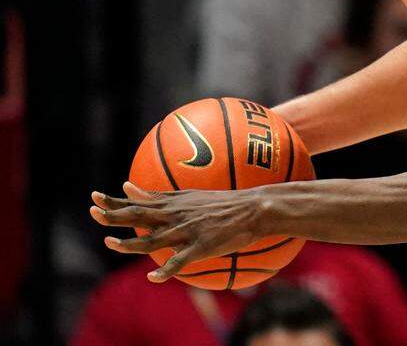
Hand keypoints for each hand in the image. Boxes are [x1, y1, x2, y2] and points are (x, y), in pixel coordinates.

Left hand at [89, 182, 267, 281]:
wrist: (253, 209)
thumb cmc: (222, 203)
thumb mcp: (188, 196)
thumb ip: (156, 196)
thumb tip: (126, 186)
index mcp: (172, 205)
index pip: (136, 203)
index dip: (114, 202)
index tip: (94, 198)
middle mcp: (175, 216)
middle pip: (139, 217)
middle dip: (115, 216)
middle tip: (94, 214)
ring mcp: (187, 232)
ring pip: (153, 240)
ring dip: (130, 243)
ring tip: (111, 243)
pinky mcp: (200, 247)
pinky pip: (179, 262)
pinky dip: (165, 271)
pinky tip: (153, 278)